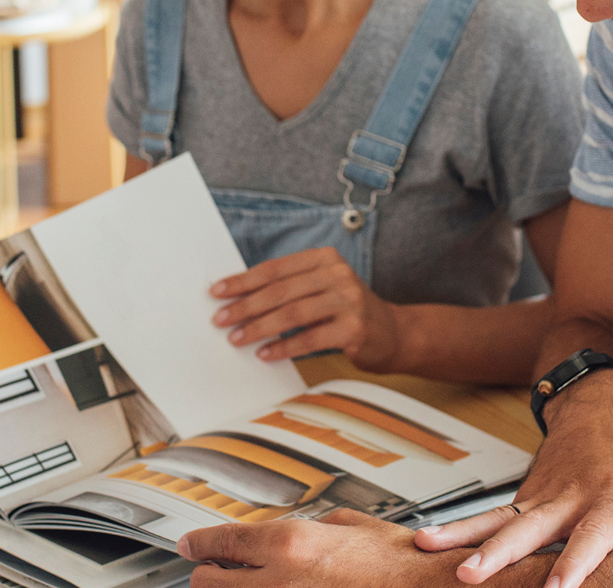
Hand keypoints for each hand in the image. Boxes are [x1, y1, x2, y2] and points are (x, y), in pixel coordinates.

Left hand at [181, 509, 469, 587]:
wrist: (422, 587)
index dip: (198, 543)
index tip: (189, 545)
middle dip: (208, 572)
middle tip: (211, 567)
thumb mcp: (351, 524)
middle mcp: (279, 580)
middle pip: (210, 582)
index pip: (222, 542)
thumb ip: (311, 527)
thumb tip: (292, 532)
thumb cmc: (398, 562)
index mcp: (290, 543)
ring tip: (240, 582)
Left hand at [210, 248, 401, 368]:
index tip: (218, 292)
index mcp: (325, 259)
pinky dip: (284, 347)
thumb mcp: (322, 288)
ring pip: (293, 313)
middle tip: (220, 319)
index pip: (276, 268)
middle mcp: (339, 275)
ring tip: (237, 338)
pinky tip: (266, 354)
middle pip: (282, 290)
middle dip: (246, 306)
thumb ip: (290, 288)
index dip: (244, 280)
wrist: (394, 333)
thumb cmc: (347, 311)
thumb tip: (239, 299)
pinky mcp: (355, 328)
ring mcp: (349, 300)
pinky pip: (311, 338)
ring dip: (259, 327)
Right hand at [415, 371, 612, 587]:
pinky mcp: (525, 495)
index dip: (573, 565)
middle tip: (470, 574)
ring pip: (498, 519)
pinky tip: (431, 544)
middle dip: (498, 555)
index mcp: (611, 499)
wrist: (604, 400)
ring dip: (461, 535)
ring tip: (427, 547)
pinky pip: (493, 518)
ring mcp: (542, 494)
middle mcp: (570, 498)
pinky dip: (462, 531)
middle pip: (529, 530)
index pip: (590, 538)